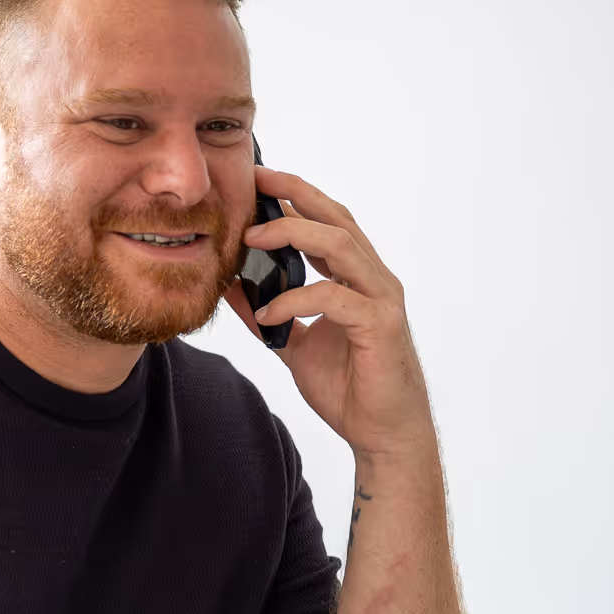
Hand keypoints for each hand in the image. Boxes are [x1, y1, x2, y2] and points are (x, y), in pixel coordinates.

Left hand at [227, 166, 434, 461]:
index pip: (327, 221)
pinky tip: (265, 313)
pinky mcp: (381, 327)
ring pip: (340, 246)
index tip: (257, 179)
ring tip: (251, 241)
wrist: (382, 435)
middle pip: (336, 219)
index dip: (295, 196)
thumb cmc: (349, 388)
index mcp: (356, 278)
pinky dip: (295, 300)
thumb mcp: (294, 345)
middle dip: (294, 196)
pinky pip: (334, 298)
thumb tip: (231, 288)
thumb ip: (270, 314)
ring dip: (293, 235)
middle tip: (254, 184)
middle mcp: (374, 280)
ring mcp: (381, 300)